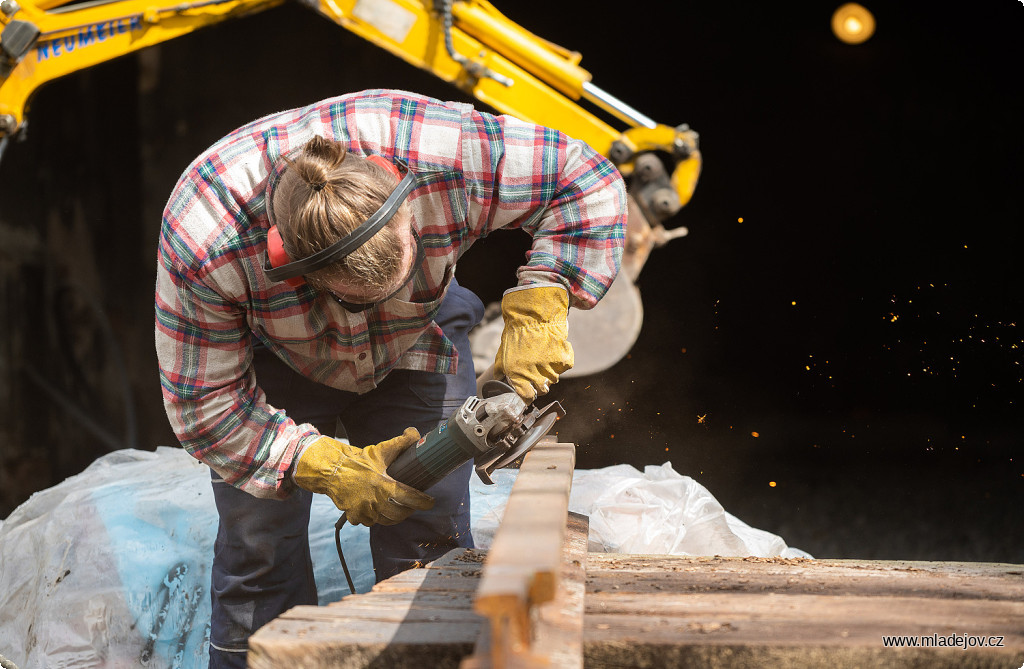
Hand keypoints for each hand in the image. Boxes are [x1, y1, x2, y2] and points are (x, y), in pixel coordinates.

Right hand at [293, 428, 433, 525]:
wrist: (332, 470)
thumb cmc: (358, 460)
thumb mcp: (380, 450)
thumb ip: (401, 442)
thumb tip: (415, 433)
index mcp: (384, 486)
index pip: (409, 498)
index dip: (423, 502)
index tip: (430, 502)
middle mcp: (374, 502)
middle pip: (399, 514)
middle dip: (409, 510)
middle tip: (413, 504)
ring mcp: (364, 511)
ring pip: (386, 521)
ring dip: (394, 516)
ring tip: (398, 507)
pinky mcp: (355, 516)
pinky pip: (370, 522)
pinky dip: (376, 517)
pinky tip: (378, 509)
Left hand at [493, 285, 573, 401]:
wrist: (533, 315)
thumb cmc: (516, 333)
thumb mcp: (503, 352)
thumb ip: (501, 369)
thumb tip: (498, 379)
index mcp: (518, 375)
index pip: (526, 396)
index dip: (528, 394)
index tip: (529, 391)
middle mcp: (534, 375)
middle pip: (542, 390)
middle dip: (539, 384)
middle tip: (538, 374)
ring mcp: (550, 369)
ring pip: (553, 379)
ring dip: (550, 373)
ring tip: (545, 359)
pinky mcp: (563, 361)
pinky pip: (563, 367)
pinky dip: (561, 361)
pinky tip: (554, 350)